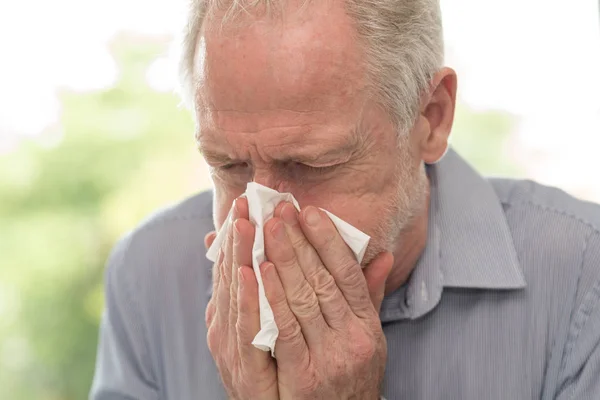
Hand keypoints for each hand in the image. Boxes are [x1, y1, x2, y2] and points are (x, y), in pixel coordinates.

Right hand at [205, 198, 278, 399]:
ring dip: (238, 257)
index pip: (232, 267)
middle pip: (230, 275)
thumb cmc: (276, 369)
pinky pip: (245, 328)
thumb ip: (268, 294)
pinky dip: (245, 299)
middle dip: (237, 237)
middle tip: (243, 202)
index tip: (245, 203)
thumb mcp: (268, 328)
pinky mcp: (242, 367)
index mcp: (231, 314)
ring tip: (243, 224)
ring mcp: (230, 347)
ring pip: (234, 295)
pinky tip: (247, 272)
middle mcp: (225, 327)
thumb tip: (255, 261)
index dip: (236, 236)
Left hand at [262, 202, 392, 399]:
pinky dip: (272, 297)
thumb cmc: (352, 375)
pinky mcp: (305, 376)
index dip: (328, 239)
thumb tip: (383, 255)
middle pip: (322, 279)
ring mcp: (330, 357)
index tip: (310, 211)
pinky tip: (259, 270)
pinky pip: (286, 330)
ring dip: (282, 260)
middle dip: (298, 241)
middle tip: (279, 210)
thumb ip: (368, 295)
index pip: (347, 272)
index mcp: (367, 325)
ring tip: (265, 229)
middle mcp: (353, 338)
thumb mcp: (369, 337)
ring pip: (303, 299)